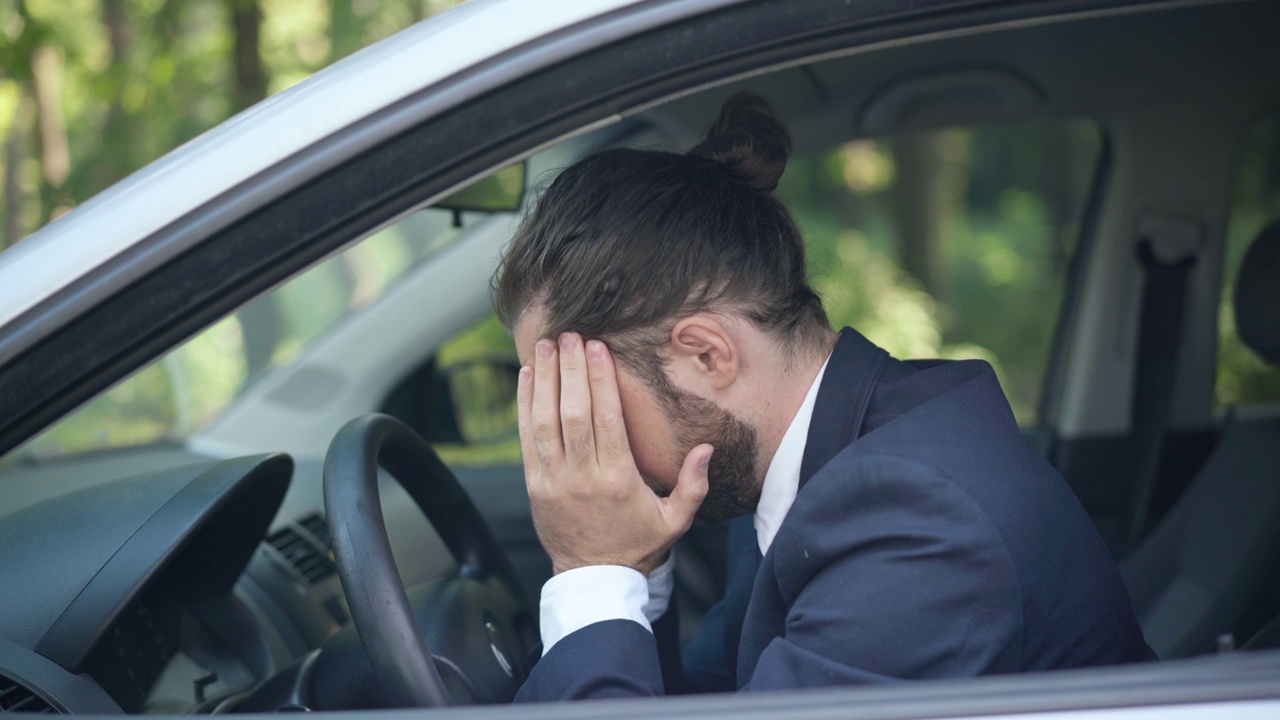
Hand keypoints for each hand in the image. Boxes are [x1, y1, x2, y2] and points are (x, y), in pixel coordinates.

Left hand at [517, 332, 711, 574]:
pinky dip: (525, 404)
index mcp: (619, 480)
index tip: (599, 348)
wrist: (595, 578)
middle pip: (572, 413)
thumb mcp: (675, 520)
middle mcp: (583, 477)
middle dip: (571, 370)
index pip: (606, 420)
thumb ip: (693, 485)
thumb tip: (706, 449)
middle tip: (570, 336)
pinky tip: (527, 376)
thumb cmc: (637, 544)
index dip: (601, 380)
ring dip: (544, 379)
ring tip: (545, 345)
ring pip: (544, 421)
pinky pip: (526, 437)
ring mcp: (553, 480)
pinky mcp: (534, 484)